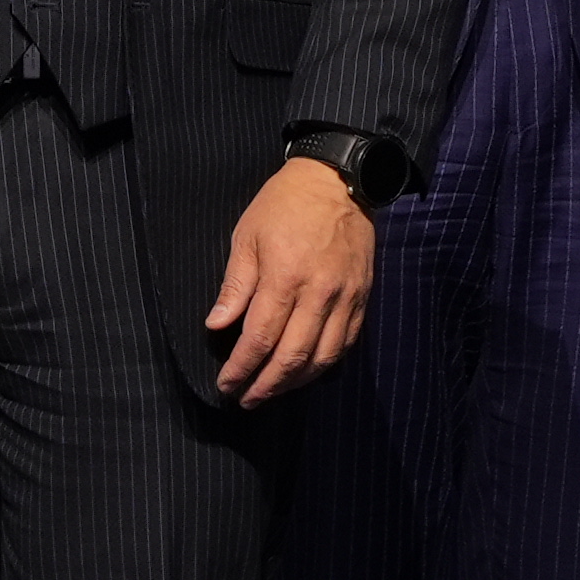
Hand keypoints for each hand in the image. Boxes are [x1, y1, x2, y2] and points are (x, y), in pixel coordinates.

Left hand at [208, 158, 375, 402]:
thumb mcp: (247, 237)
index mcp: (285, 277)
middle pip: (292, 356)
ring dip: (296, 382)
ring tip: (274, 390)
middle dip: (266, 385)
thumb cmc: (285, 204)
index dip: (241, 367)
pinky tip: (308, 370)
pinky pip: (347, 342)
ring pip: (323, 357)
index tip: (226, 384)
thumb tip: (217, 325)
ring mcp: (346, 296)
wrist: (339, 180)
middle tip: (247, 399)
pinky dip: (326, 363)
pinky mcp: (363, 296)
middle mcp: (319, 293)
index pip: (259, 338)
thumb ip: (235, 285)